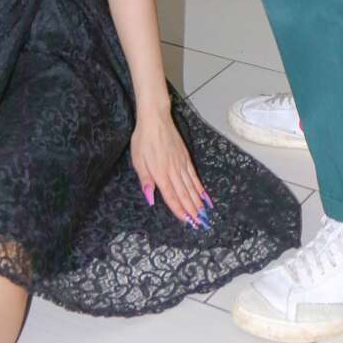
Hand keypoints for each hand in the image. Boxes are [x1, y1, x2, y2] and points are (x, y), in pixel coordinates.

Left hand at [131, 103, 211, 228]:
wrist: (156, 118)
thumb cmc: (143, 139)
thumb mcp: (138, 160)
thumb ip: (146, 180)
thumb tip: (151, 198)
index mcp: (160, 173)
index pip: (171, 196)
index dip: (179, 210)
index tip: (187, 221)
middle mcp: (173, 170)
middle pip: (184, 194)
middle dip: (192, 210)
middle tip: (201, 223)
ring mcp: (182, 163)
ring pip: (191, 186)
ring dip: (198, 201)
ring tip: (205, 213)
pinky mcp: (186, 157)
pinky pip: (194, 175)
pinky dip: (200, 186)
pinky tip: (204, 194)